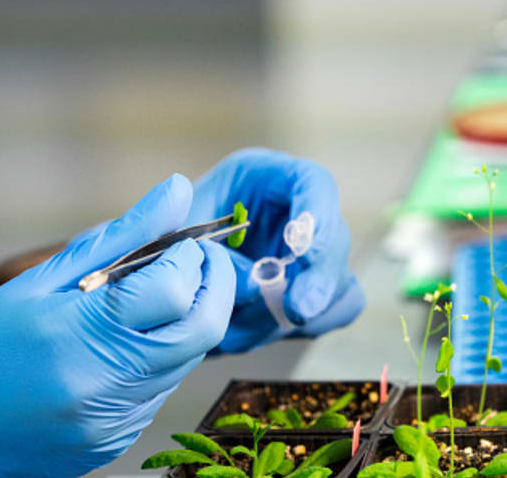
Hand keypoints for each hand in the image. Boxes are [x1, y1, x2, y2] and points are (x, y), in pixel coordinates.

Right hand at [0, 174, 234, 477]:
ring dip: (191, 319)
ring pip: (190, 358)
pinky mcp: (118, 440)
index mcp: (84, 335)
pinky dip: (164, 354)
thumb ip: (122, 236)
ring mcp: (117, 420)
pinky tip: (136, 338)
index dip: (191, 259)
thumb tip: (177, 189)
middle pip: (204, 329)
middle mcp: (109, 386)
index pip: (176, 290)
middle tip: (201, 260)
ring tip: (161, 295)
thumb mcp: (44, 279)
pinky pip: (165, 388)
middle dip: (215, 286)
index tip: (184, 243)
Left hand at [185, 148, 363, 352]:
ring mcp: (312, 252)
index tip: (301, 251)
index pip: (313, 183)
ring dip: (305, 309)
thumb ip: (196, 241)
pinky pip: (339, 308)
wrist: (166, 270)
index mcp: (267, 177)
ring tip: (256, 325)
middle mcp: (298, 210)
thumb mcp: (171, 227)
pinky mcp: (314, 287)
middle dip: (318, 278)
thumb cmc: (166, 239)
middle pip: (335, 238)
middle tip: (297, 309)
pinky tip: (270, 329)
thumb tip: (232, 256)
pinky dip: (310, 324)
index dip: (315, 216)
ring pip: (340, 280)